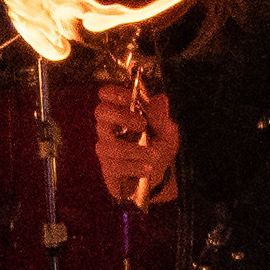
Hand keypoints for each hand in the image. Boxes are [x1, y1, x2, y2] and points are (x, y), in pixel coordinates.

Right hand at [95, 84, 179, 206]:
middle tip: (142, 124)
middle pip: (101, 112)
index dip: (114, 92)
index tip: (130, 96)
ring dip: (133, 149)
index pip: (106, 94)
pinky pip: (115, 166)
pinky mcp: (108, 168)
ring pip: (108, 144)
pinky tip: (147, 168)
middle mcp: (109, 127)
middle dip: (121, 116)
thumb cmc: (159, 148)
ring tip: (154, 155)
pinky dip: (134, 166)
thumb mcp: (167, 132)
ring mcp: (106, 148)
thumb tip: (160, 99)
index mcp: (122, 111)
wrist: (159, 177)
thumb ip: (162, 118)